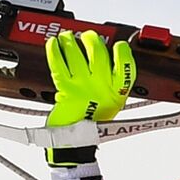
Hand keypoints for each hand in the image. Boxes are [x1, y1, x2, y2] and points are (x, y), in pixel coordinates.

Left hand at [44, 29, 135, 165]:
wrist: (75, 142)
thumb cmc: (90, 123)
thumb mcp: (110, 104)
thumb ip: (111, 84)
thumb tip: (101, 57)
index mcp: (117, 92)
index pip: (126, 65)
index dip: (122, 51)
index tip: (118, 44)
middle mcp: (102, 87)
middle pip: (99, 54)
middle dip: (92, 40)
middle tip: (87, 36)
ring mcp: (83, 87)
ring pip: (77, 55)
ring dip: (70, 42)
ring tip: (67, 37)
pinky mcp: (66, 90)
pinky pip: (59, 65)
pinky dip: (54, 52)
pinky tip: (53, 44)